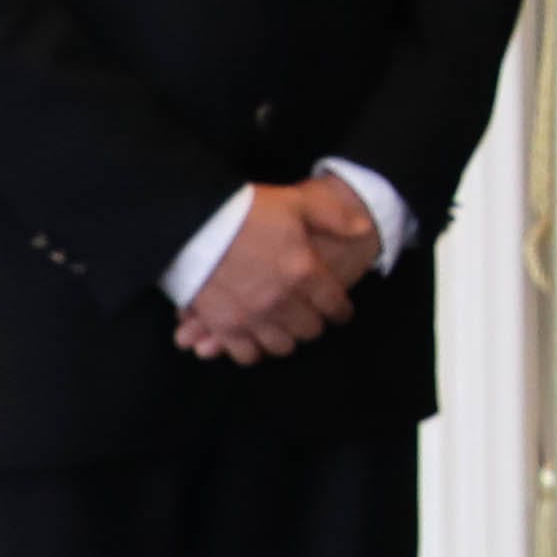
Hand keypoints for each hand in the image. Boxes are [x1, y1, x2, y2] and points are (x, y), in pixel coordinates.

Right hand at [176, 179, 373, 361]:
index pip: (335, 306)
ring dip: (286, 338)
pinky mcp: (222, 325)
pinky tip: (254, 338)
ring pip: (281, 346)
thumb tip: (364, 229)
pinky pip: (246, 354)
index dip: (341, 310)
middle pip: (310, 330)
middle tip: (309, 316)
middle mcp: (281, 301)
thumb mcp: (296, 203)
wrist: (191, 220)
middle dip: (313, 323)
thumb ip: (334, 218)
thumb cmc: (246, 209)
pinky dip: (253, 349)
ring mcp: (251, 316)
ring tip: (283, 327)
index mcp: (303, 272)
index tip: (340, 311)